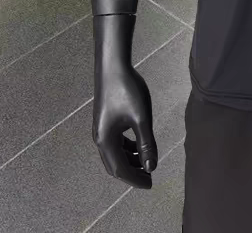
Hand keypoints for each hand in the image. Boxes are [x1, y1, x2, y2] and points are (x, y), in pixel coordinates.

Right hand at [92, 15, 157, 188]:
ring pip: (115, 153)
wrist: (113, 66)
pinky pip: (115, 141)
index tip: (151, 184)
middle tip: (149, 177)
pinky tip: (140, 142)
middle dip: (131, 173)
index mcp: (105, 141)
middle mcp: (99, 137)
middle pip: (114, 164)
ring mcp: (101, 128)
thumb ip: (146, 144)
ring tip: (147, 160)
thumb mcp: (141, 118)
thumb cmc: (128, 90)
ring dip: (130, 159)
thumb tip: (151, 167)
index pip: (120, 169)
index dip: (135, 179)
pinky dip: (127, 147)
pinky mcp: (105, 119)